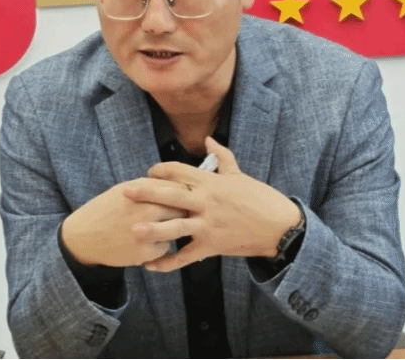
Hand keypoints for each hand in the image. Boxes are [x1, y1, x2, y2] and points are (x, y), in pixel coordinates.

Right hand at [61, 178, 187, 267]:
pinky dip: (161, 246)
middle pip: (182, 208)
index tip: (183, 198)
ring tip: (166, 227)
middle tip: (179, 214)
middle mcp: (147, 209)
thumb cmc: (106, 209)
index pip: (178, 188)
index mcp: (142, 190)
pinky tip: (149, 243)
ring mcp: (147, 231)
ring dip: (175, 228)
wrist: (83, 236)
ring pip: (177, 228)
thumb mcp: (126, 188)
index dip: (183, 194)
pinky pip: (166, 247)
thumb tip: (177, 185)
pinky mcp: (146, 252)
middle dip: (183, 211)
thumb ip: (151, 186)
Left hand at [124, 137, 301, 271]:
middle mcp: (207, 202)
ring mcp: (208, 225)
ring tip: (133, 230)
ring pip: (176, 227)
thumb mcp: (240, 175)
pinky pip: (186, 256)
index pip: (181, 171)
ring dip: (154, 229)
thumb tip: (209, 139)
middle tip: (125, 191)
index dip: (162, 170)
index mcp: (212, 183)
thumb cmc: (260, 198)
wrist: (279, 227)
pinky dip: (168, 263)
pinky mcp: (212, 246)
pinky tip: (151, 265)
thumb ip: (222, 156)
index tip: (149, 172)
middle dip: (147, 193)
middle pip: (172, 195)